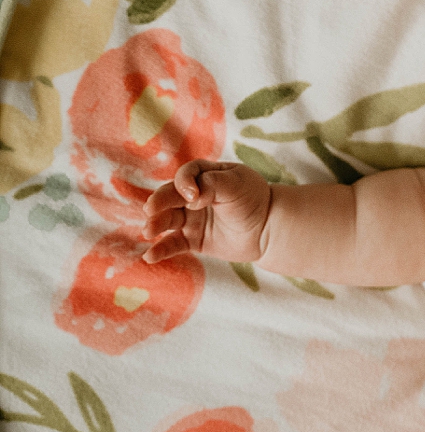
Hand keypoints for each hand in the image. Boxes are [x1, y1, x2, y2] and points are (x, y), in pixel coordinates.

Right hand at [141, 160, 271, 263]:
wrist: (269, 229)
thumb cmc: (254, 200)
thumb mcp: (236, 184)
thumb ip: (211, 185)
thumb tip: (190, 199)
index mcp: (206, 175)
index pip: (186, 175)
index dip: (184, 183)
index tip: (193, 197)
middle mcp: (194, 196)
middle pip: (170, 196)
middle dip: (159, 202)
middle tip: (151, 209)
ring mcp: (192, 218)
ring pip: (167, 220)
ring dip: (155, 224)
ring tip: (149, 231)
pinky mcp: (193, 240)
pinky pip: (173, 244)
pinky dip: (161, 250)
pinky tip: (150, 256)